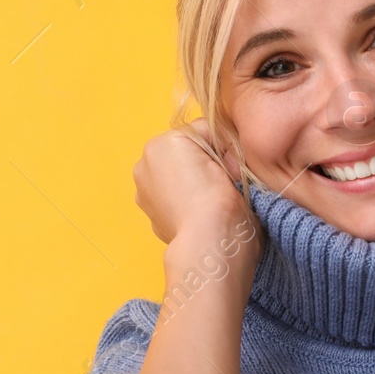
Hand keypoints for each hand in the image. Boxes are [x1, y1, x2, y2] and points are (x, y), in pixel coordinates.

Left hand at [133, 120, 257, 248]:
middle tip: (225, 182)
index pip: (197, 133)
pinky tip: (201, 214)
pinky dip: (187, 204)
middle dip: (204, 164)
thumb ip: (215, 135)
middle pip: (185, 156)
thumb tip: (219, 143)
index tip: (230, 165)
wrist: (209, 240)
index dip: (219, 147)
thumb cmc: (217, 193)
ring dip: (195, 184)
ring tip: (213, 200)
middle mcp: (143, 167)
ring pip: (179, 179)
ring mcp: (145, 196)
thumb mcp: (221, 144)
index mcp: (158, 145)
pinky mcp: (153, 220)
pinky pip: (175, 201)